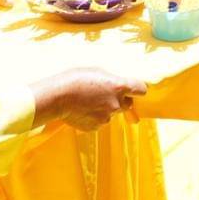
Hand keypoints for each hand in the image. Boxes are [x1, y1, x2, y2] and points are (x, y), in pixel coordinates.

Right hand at [31, 68, 148, 130]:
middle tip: (105, 94)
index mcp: (118, 87)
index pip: (141, 89)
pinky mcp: (95, 127)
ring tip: (88, 101)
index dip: (138, 89)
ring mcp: (106, 117)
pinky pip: (99, 122)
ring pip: (111, 113)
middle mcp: (115, 104)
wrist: (57, 97)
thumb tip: (118, 86)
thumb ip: (112, 80)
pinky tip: (83, 110)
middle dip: (120, 99)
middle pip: (127, 103)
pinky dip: (94, 117)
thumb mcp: (98, 72)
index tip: (134, 89)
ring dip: (104, 108)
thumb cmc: (75, 80)